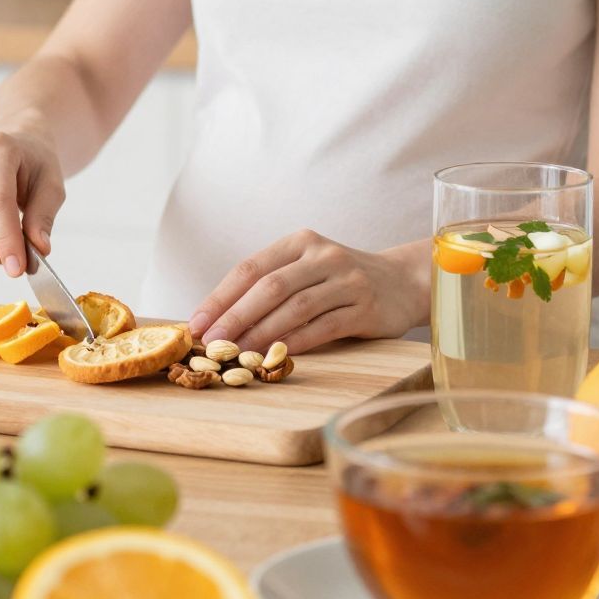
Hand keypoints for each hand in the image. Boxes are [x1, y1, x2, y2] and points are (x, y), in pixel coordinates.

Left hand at [186, 230, 428, 353]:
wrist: (402, 282)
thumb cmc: (340, 281)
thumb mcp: (306, 269)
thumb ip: (270, 286)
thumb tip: (217, 320)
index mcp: (300, 242)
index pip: (251, 268)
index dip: (220, 297)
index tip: (196, 323)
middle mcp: (323, 256)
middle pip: (270, 287)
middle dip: (235, 316)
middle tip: (211, 342)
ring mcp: (347, 280)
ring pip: (295, 308)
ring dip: (261, 333)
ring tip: (237, 354)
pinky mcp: (365, 307)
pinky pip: (323, 327)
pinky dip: (296, 342)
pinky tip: (275, 356)